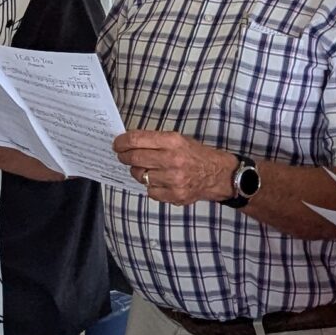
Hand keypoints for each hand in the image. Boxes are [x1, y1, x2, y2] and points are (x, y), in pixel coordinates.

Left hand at [112, 129, 232, 205]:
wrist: (218, 174)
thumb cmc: (196, 154)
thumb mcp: (178, 139)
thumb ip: (155, 141)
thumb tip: (129, 143)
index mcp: (172, 142)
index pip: (137, 140)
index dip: (122, 142)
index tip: (117, 144)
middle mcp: (172, 160)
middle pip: (134, 159)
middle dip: (124, 157)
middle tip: (122, 156)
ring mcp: (173, 180)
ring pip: (140, 176)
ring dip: (138, 172)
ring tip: (145, 169)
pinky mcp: (174, 195)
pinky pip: (150, 191)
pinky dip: (150, 186)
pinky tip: (158, 181)